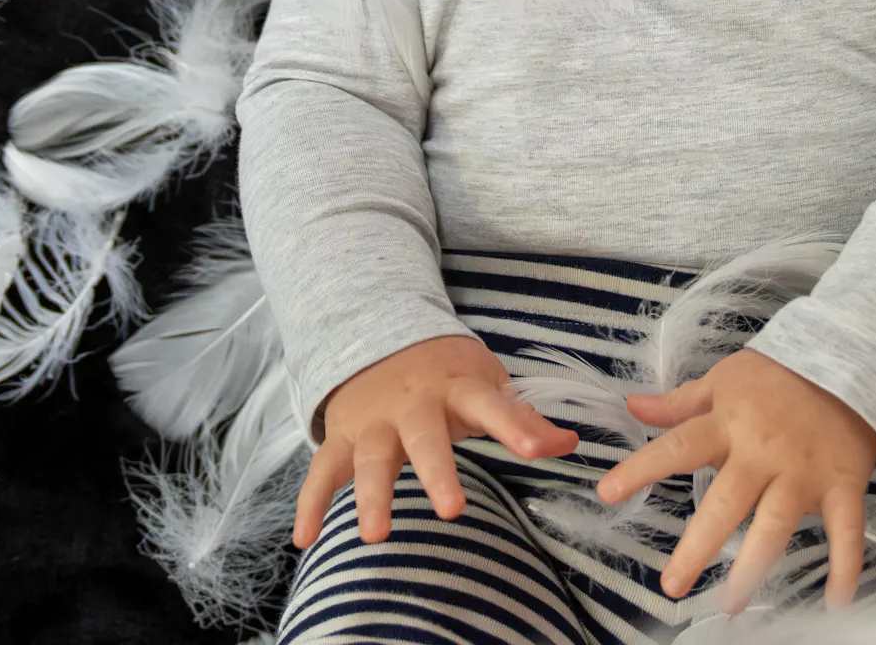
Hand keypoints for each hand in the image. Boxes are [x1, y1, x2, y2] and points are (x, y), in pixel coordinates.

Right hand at [291, 334, 581, 547]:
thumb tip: (570, 444)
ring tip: (374, 536)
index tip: (537, 449)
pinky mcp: (343, 439)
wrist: (377, 337)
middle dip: (436, 472)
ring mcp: (374, 423)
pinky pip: (322, 472)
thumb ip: (523, 417)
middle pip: (424, 438)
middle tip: (453, 510)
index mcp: (457, 387)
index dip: (515, 425)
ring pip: (370, 460)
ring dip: (370, 497)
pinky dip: (310, 504)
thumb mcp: (486, 382)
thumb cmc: (445, 373)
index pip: (491, 404)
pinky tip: (305, 539)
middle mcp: (413, 405)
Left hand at [593, 348, 875, 613]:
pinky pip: (846, 531)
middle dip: (698, 546)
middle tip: (672, 585)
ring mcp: (804, 473)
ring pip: (776, 524)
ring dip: (754, 566)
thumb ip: (680, 403)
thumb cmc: (779, 376)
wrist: (850, 363)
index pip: (677, 448)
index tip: (607, 493)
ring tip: (731, 603)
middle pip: (725, 504)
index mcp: (728, 425)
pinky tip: (836, 604)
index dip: (641, 469)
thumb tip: (632, 406)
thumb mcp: (725, 380)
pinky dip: (845, 567)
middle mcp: (762, 454)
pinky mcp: (842, 486)